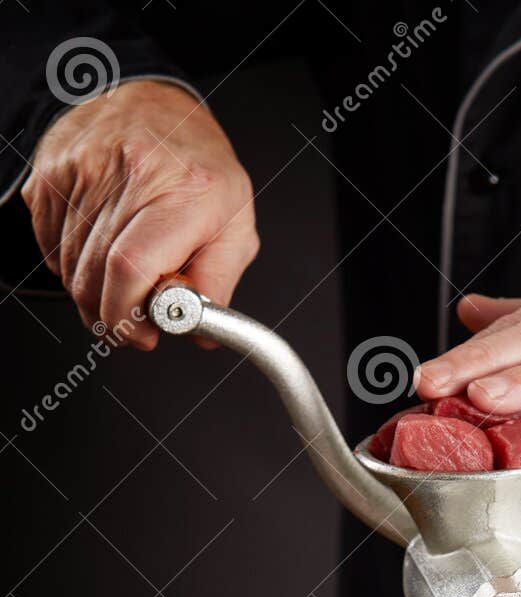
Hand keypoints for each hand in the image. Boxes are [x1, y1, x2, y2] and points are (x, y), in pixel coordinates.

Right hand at [22, 80, 258, 347]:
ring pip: (69, 266)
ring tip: (122, 282)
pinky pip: (50, 245)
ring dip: (93, 294)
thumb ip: (220, 282)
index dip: (129, 316)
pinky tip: (99, 252)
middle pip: (95, 276)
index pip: (130, 268)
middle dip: (113, 316)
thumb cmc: (198, 167)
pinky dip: (72, 265)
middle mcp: (127, 173)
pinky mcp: (52, 172)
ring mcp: (81, 169)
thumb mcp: (235, 224)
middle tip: (135, 320)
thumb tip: (200, 330)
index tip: (145, 334)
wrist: (155, 103)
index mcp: (182, 189)